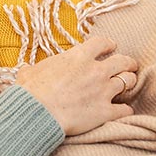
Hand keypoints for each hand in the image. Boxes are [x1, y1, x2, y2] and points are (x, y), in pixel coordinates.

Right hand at [16, 36, 137, 135]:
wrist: (37, 113)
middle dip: (128, 63)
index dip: (108, 45)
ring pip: (129, 81)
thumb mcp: (29, 73)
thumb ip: (34, 69)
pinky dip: (125, 110)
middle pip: (123, 61)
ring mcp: (103, 91)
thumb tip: (27, 71)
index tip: (110, 48)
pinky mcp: (105, 111)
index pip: (102, 43)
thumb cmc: (31, 92)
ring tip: (127, 85)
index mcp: (79, 57)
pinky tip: (123, 111)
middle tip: (127, 66)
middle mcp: (96, 71)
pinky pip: (125, 109)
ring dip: (129, 82)